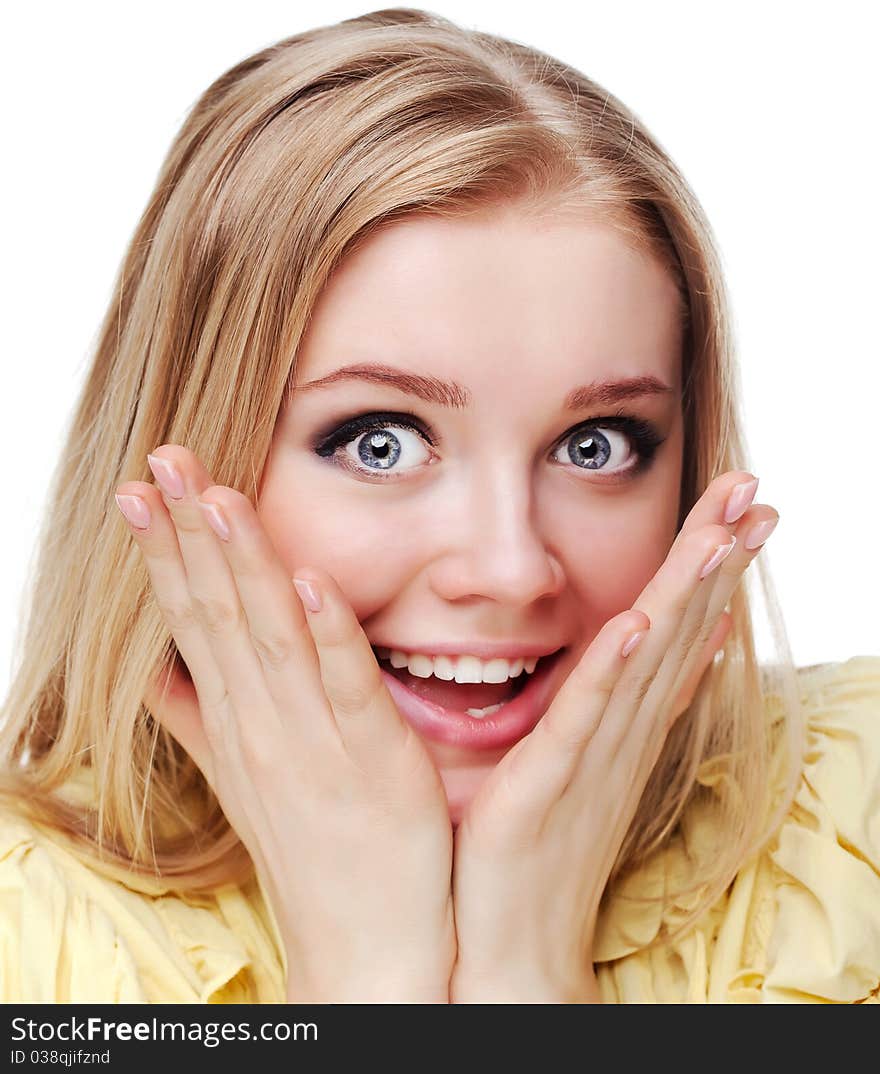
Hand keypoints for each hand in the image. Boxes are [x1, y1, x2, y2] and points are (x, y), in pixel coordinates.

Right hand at [115, 445, 455, 1002]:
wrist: (366, 943)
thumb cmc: (311, 846)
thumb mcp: (243, 778)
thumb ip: (199, 718)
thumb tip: (156, 671)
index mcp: (235, 720)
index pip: (192, 619)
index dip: (167, 551)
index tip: (141, 488)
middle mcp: (261, 724)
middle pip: (219, 613)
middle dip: (189, 534)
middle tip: (164, 459)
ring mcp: (313, 742)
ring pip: (272, 638)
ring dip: (245, 565)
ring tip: (222, 497)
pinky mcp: (374, 761)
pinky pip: (348, 690)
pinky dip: (329, 636)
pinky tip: (314, 581)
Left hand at [449, 471, 776, 1002]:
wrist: (514, 945)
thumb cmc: (538, 851)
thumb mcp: (586, 759)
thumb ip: (621, 702)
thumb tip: (669, 648)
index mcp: (629, 721)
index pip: (681, 627)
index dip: (713, 565)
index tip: (743, 506)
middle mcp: (625, 731)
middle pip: (679, 628)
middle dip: (716, 557)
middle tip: (756, 492)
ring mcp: (594, 755)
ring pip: (648, 660)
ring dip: (686, 595)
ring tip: (722, 535)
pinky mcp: (550, 781)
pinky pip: (586, 718)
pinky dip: (613, 669)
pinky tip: (635, 622)